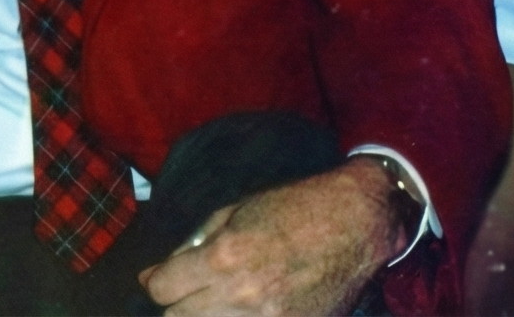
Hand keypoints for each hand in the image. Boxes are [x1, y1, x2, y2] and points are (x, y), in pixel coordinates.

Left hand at [140, 162, 404, 316]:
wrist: (357, 224)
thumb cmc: (294, 208)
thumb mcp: (234, 211)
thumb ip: (193, 245)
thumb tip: (156, 275)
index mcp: (224, 255)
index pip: (163, 289)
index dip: (158, 282)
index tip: (163, 279)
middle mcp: (242, 294)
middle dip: (178, 304)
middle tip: (190, 290)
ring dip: (206, 314)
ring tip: (219, 297)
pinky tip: (245, 307)